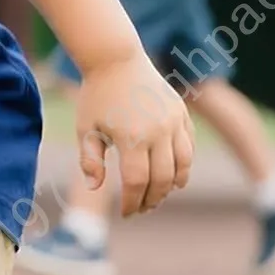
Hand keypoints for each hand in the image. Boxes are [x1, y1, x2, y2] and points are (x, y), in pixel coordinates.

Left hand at [75, 53, 194, 214]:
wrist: (116, 60)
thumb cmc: (96, 96)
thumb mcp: (85, 129)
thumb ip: (90, 160)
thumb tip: (95, 188)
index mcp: (131, 138)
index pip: (136, 182)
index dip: (132, 202)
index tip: (127, 214)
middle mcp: (158, 131)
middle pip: (162, 178)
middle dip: (153, 199)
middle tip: (142, 209)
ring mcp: (173, 122)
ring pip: (183, 164)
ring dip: (172, 186)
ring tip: (158, 196)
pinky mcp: (181, 114)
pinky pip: (189, 146)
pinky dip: (184, 165)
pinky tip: (174, 176)